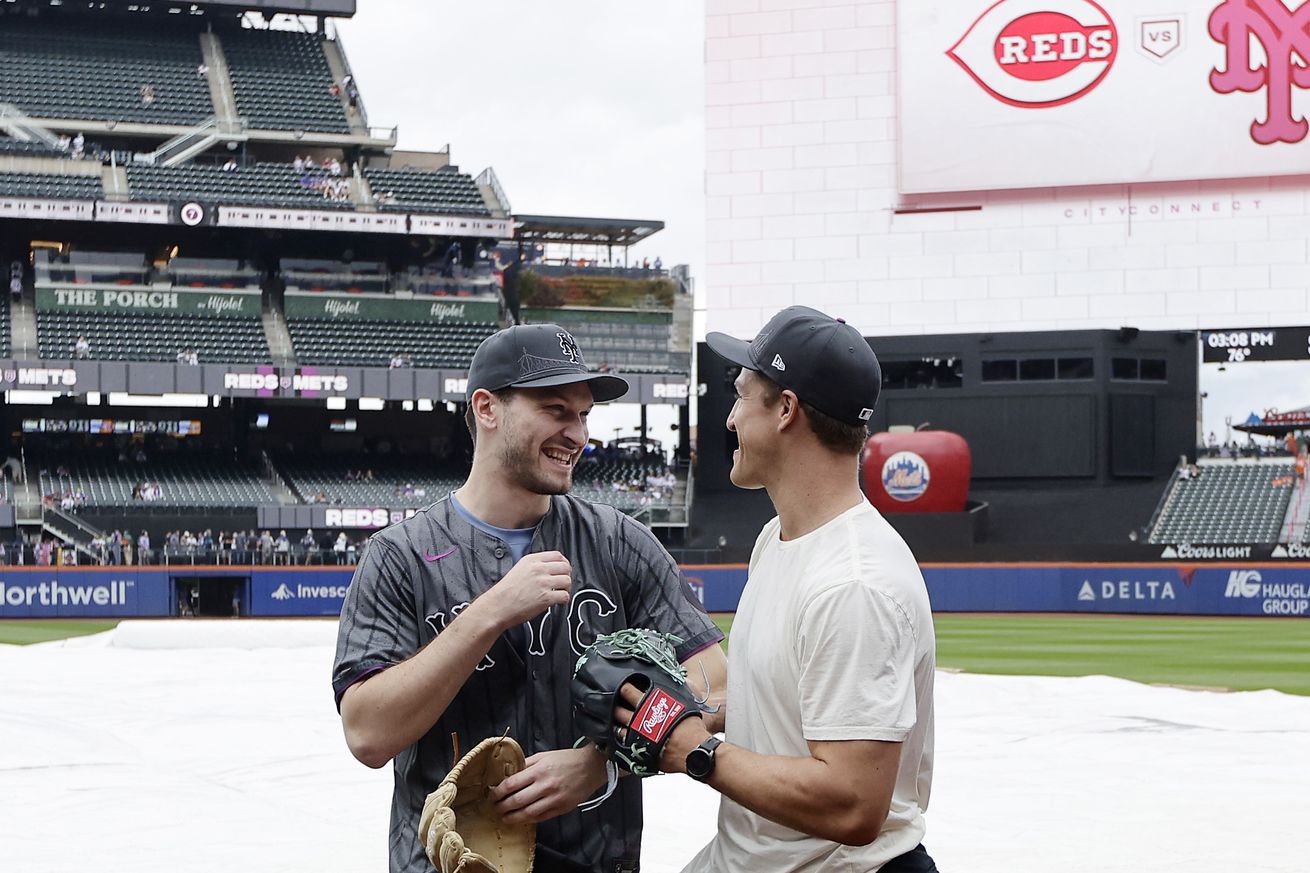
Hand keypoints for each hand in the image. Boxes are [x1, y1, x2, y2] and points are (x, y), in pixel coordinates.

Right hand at [475, 551, 571, 631]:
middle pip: (565, 567)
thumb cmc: (505, 591)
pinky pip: (565, 596)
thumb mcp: (519, 569)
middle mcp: (538, 569)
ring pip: (567, 580)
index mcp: (531, 560)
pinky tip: (559, 602)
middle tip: (563, 583)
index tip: (563, 570)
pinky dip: (564, 600)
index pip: (557, 555)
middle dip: (566, 575)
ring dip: (566, 588)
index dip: (564, 563)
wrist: (498, 606)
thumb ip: (535, 565)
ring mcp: (543, 583)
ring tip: (560, 593)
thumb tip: (550, 568)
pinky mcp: (546, 597)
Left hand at [490, 746, 607, 823]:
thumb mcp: (544, 756)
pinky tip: (521, 819)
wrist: (592, 766)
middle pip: (517, 801)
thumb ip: (526, 765)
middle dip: (502, 807)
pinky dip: (529, 820)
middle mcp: (545, 786)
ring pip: (528, 813)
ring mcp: (554, 799)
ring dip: (513, 817)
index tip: (492, 795)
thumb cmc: (567, 759)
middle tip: (495, 808)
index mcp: (539, 770)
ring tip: (505, 818)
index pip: (511, 784)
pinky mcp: (562, 808)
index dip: (498, 792)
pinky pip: (541, 817)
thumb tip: (509, 774)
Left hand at [614, 683, 711, 774]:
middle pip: (620, 710)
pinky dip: (620, 742)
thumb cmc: (692, 726)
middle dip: (614, 707)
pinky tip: (618, 740)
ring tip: (612, 722)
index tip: (621, 687)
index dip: (624, 689)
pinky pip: (624, 745)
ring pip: (619, 728)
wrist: (694, 750)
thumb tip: (678, 680)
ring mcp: (637, 736)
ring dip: (615, 725)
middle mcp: (640, 719)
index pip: (630, 692)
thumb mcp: (686, 701)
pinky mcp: (639, 751)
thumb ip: (677, 691)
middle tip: (610, 704)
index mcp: (650, 703)